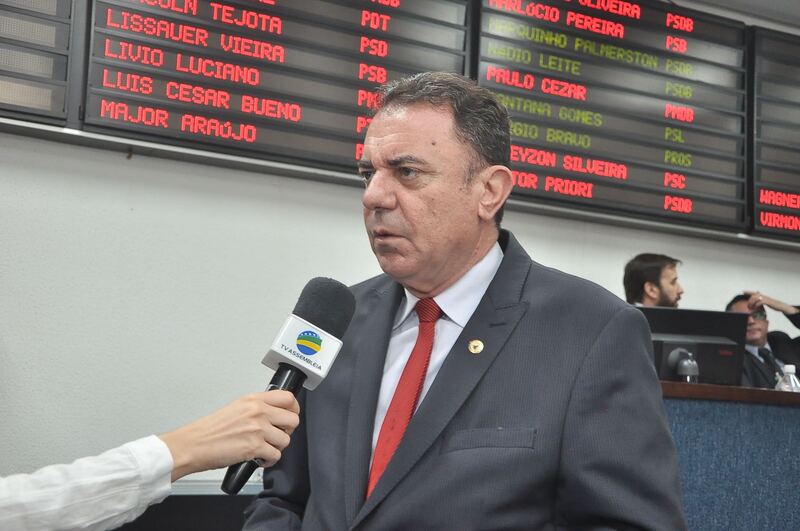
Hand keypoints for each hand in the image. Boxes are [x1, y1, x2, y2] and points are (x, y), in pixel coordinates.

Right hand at [159, 391, 299, 480]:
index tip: (290, 415)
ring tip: (264, 449)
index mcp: (253, 400)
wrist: (193, 444)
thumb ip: (256, 408)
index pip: (288, 397)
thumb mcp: (235, 408)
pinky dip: (269, 460)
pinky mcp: (255, 447)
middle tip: (277, 435)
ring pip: (286, 440)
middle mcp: (258, 412)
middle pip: (293, 419)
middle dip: (287, 430)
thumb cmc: (209, 430)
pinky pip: (276, 455)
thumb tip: (273, 413)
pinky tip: (259, 458)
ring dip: (277, 447)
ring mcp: (258, 429)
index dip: (294, 408)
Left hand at [743, 291, 798, 315]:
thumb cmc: (773, 304)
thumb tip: (757, 303)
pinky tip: (755, 308)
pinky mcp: (767, 301)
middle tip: (748, 306)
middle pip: (753, 296)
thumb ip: (761, 301)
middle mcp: (763, 296)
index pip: (754, 292)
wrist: (781, 306)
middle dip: (749, 300)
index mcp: (762, 296)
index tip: (743, 291)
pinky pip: (760, 302)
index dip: (748, 292)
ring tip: (750, 308)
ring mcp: (765, 298)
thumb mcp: (767, 301)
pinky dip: (756, 305)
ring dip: (751, 303)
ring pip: (755, 298)